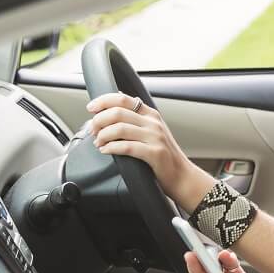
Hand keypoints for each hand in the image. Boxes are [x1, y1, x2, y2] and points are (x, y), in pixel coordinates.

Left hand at [86, 92, 211, 207]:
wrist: (182, 175)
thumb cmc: (164, 155)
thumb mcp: (153, 130)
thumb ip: (137, 116)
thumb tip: (117, 97)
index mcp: (151, 115)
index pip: (122, 99)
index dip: (103, 101)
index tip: (91, 108)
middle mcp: (153, 123)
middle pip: (118, 113)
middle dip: (98, 121)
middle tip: (93, 131)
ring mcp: (155, 138)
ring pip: (119, 129)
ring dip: (103, 136)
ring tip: (99, 143)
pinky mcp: (154, 153)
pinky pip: (126, 147)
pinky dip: (111, 148)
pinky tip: (106, 150)